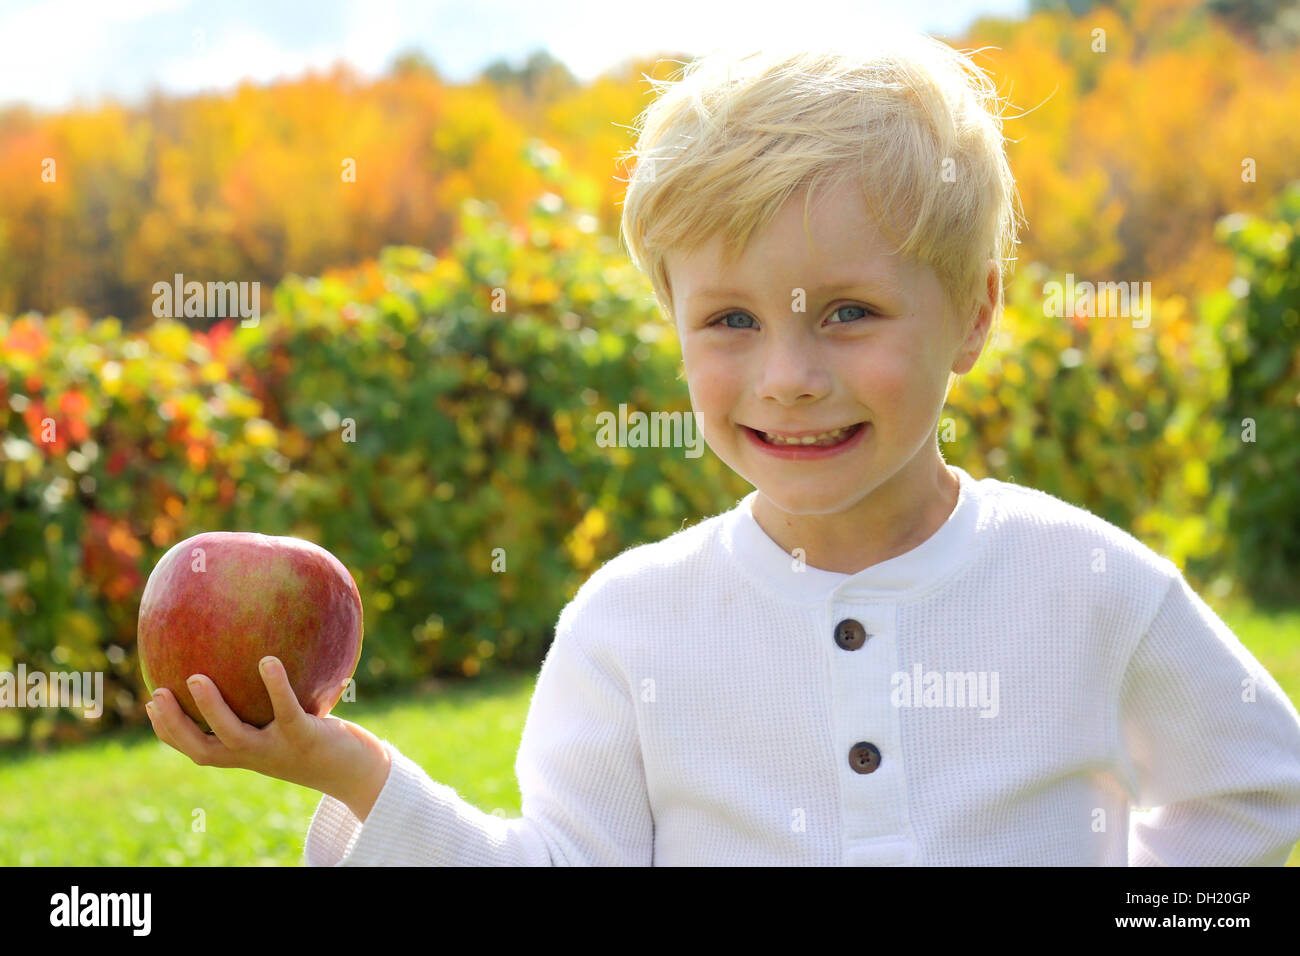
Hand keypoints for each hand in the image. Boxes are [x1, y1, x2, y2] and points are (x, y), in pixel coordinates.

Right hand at [145, 656, 391, 820]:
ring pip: (235, 736)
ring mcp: (279, 749)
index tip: (151, 704)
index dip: (170, 732)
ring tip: (197, 677)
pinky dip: (275, 687)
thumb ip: (269, 706)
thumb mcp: (289, 726)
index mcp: (247, 755)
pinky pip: (286, 710)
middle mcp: (257, 757)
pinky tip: (268, 660)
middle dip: (175, 726)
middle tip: (158, 694)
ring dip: (212, 709)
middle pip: (204, 749)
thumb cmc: (322, 742)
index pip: (197, 749)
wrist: (358, 772)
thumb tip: (257, 658)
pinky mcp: (305, 737)